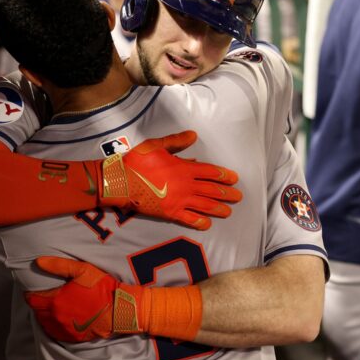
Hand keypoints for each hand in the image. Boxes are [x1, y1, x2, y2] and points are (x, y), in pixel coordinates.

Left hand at [25, 256, 201, 342]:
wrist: (119, 309)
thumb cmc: (102, 287)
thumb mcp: (82, 270)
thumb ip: (58, 265)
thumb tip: (38, 262)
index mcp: (56, 301)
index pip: (32, 299)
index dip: (31, 293)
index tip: (35, 288)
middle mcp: (56, 317)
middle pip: (37, 312)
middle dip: (39, 303)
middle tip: (46, 295)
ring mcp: (64, 329)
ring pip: (45, 323)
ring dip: (45, 315)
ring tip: (54, 306)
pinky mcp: (73, 337)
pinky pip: (56, 333)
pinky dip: (55, 326)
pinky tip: (62, 318)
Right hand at [97, 130, 241, 229]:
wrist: (121, 181)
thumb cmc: (137, 161)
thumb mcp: (156, 145)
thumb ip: (177, 141)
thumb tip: (193, 135)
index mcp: (184, 167)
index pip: (210, 171)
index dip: (223, 175)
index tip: (234, 179)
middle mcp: (185, 185)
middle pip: (211, 190)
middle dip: (226, 194)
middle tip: (238, 197)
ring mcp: (178, 200)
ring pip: (204, 205)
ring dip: (218, 209)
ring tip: (228, 212)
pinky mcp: (169, 212)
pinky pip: (188, 218)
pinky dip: (199, 222)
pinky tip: (207, 224)